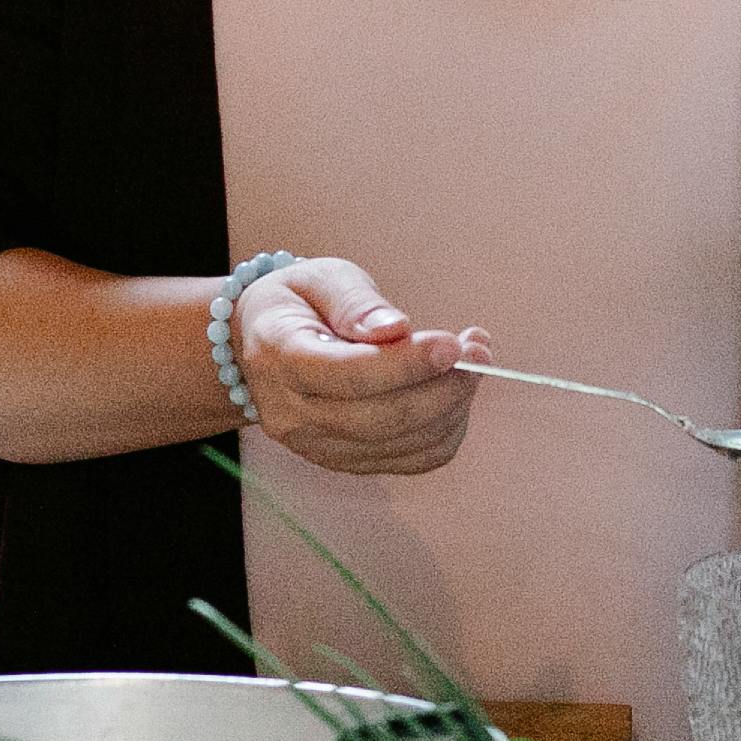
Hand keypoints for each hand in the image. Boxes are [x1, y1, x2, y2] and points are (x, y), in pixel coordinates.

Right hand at [235, 257, 483, 476]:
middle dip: (442, 388)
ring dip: (451, 407)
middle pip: (379, 418)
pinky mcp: (345, 462)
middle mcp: (291, 414)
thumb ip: (356, 302)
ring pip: (400, 444)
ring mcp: (316, 446)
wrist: (261, 346)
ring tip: (473, 363)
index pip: (347, 375)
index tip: (453, 344)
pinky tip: (453, 394)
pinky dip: (445, 430)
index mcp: (278, 358)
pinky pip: (409, 460)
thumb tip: (397, 329)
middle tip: (479, 351)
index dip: (406, 365)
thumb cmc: (299, 304)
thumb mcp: (322, 278)